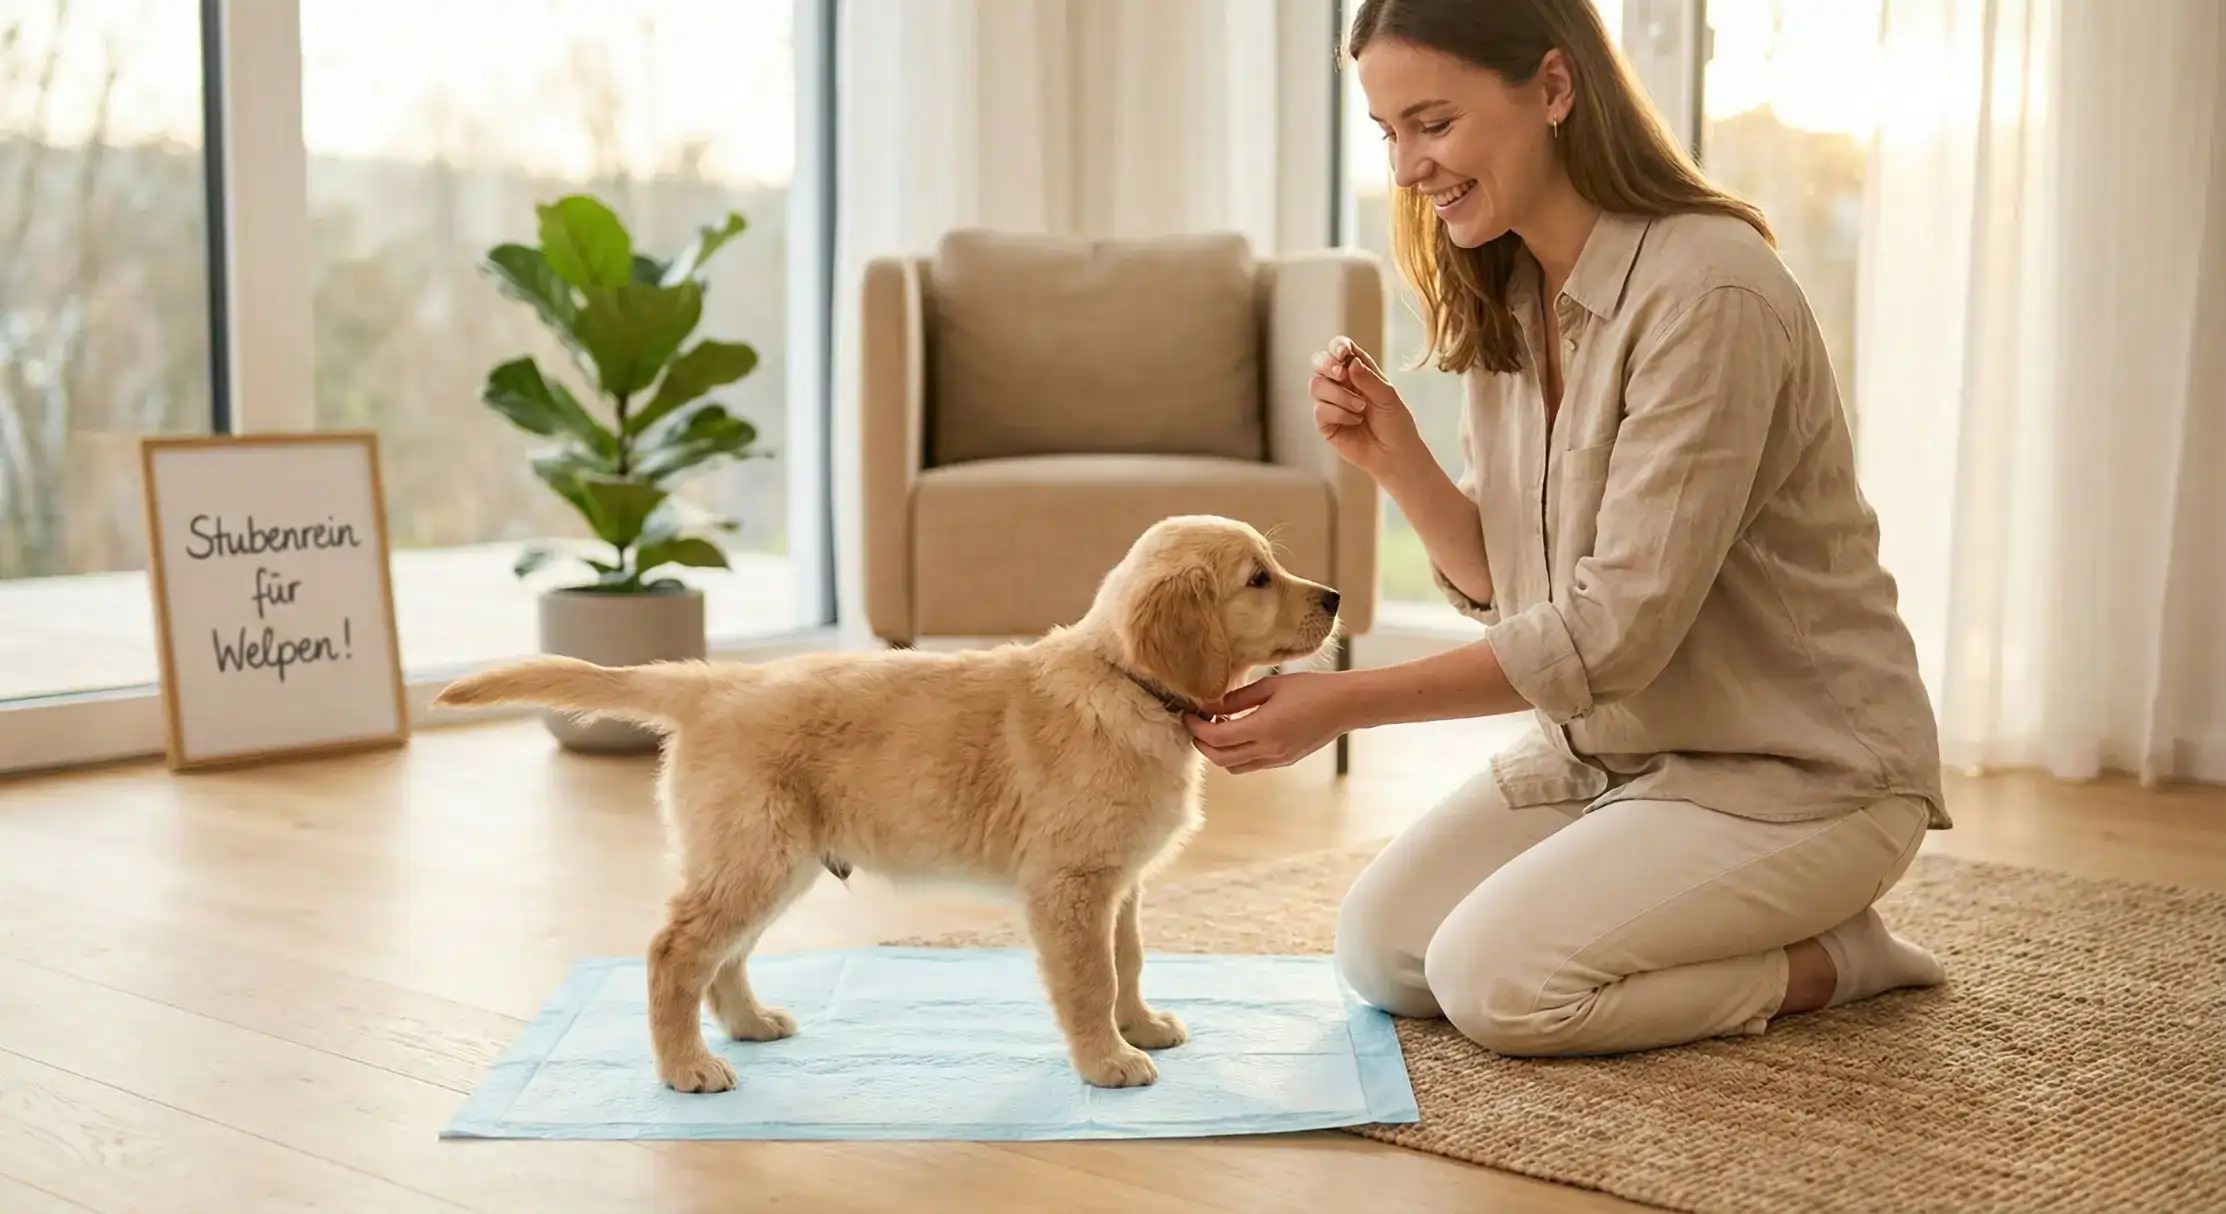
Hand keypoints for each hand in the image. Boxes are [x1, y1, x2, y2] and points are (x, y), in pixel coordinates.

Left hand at [1183, 673, 1353, 773]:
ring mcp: (1277, 759)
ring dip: (1219, 752)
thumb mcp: (1270, 686)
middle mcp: (1269, 750)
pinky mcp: (1284, 761)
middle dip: (1202, 744)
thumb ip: (1237, 699)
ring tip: (1217, 728)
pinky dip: (1236, 754)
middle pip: (1220, 759)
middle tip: (1195, 725)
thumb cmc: (1310, 688)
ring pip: (1234, 767)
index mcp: (1263, 729)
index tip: (1188, 715)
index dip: (1196, 728)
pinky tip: (1238, 733)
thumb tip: (1209, 706)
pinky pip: (1251, 765)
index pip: (1216, 738)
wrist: (1345, 705)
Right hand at [1311, 336, 1426, 480]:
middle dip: (1327, 365)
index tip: (1343, 353)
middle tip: (1342, 376)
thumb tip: (1350, 362)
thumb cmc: (1395, 423)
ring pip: (1316, 385)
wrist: (1394, 454)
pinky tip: (1355, 421)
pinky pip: (1320, 409)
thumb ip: (1369, 379)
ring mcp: (1331, 403)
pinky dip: (1339, 414)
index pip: (1340, 349)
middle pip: (1319, 362)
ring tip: (1361, 409)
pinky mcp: (1325, 423)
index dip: (1337, 346)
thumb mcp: (1388, 397)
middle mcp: (1341, 384)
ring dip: (1340, 395)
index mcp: (1358, 371)